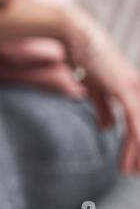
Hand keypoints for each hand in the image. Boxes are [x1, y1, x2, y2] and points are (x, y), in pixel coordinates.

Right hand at [64, 8, 139, 173]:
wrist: (75, 35)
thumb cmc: (83, 55)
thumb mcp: (95, 87)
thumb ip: (104, 107)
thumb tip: (109, 128)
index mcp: (135, 88)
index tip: (135, 163)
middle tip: (137, 173)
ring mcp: (135, 90)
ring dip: (139, 154)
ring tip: (131, 173)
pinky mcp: (125, 91)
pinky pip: (134, 124)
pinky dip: (133, 145)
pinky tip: (127, 161)